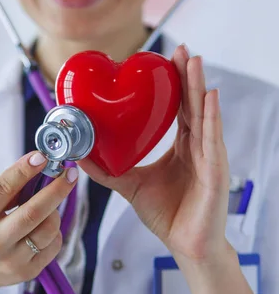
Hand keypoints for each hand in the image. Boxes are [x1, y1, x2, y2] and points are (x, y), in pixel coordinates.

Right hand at [0, 151, 77, 293]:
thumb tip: (32, 175)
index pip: (3, 189)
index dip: (24, 170)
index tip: (42, 156)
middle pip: (33, 212)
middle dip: (57, 188)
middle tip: (71, 172)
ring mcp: (10, 260)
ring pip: (47, 229)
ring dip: (55, 210)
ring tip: (50, 203)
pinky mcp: (25, 273)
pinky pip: (52, 246)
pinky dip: (54, 231)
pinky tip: (44, 226)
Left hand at [77, 45, 254, 293]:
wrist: (186, 245)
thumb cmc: (167, 214)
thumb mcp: (130, 185)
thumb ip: (107, 170)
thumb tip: (79, 154)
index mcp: (181, 148)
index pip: (177, 110)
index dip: (172, 85)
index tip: (164, 61)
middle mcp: (197, 147)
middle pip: (191, 104)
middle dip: (186, 76)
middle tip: (178, 49)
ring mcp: (209, 157)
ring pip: (203, 115)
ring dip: (197, 86)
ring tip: (192, 60)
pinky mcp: (215, 171)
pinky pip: (212, 139)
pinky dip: (211, 116)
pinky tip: (208, 95)